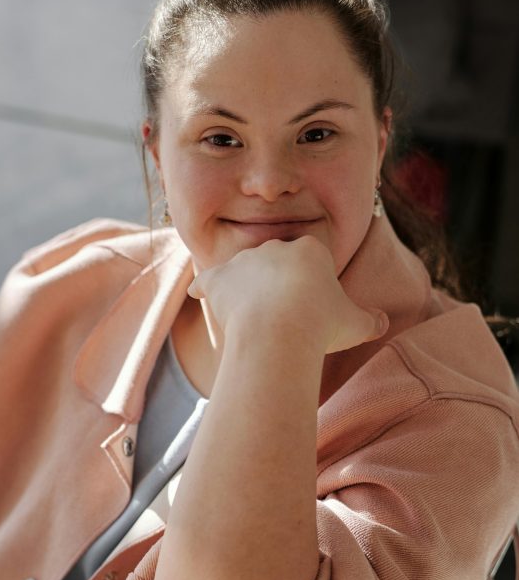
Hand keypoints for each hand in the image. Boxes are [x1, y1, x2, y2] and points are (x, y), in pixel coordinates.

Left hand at [188, 236, 387, 354]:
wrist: (279, 332)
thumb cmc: (320, 326)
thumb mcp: (356, 324)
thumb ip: (370, 320)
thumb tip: (383, 322)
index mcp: (310, 250)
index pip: (310, 258)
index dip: (311, 283)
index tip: (312, 306)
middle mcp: (276, 247)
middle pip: (277, 261)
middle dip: (279, 282)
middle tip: (283, 313)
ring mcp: (244, 261)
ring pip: (245, 269)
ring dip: (247, 286)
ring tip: (249, 313)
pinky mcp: (219, 278)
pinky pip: (208, 279)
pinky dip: (204, 287)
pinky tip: (197, 293)